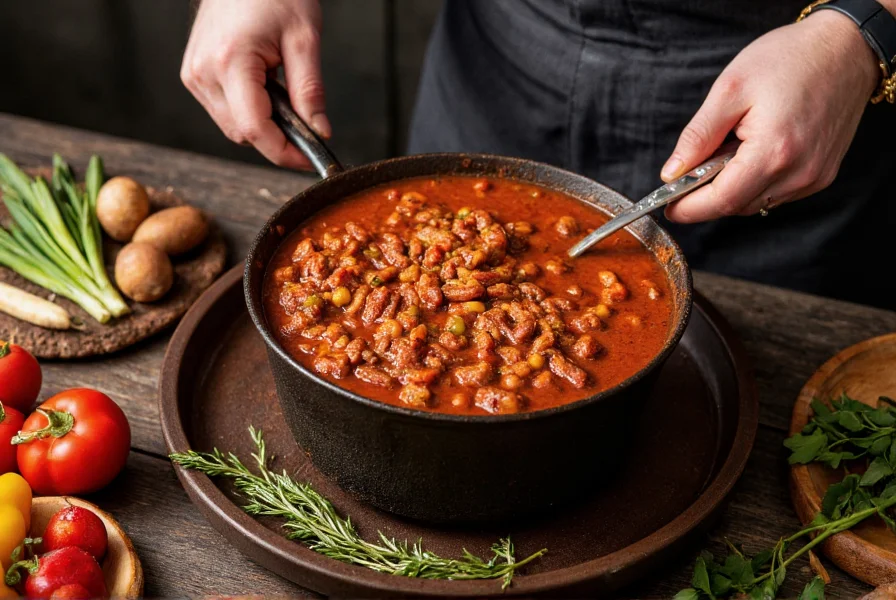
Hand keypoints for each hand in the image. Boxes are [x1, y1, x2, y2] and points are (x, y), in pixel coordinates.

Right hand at [181, 0, 328, 169]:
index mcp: (231, 62)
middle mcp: (204, 73)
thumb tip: (319, 132)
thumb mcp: (304, 39)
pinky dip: (248, 110)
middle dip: (278, 137)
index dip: (286, 152)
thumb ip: (310, 91)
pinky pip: (225, 111)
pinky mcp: (193, 75)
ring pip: (233, 127)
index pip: (256, 129)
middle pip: (244, 134)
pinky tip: (262, 86)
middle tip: (305, 118)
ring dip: (263, 123)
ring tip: (280, 90)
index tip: (311, 158)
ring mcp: (195, 75)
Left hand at [661, 10, 879, 221]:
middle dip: (708, 196)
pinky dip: (756, 182)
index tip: (668, 207)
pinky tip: (754, 153)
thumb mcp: (730, 89)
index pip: (721, 200)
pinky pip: (777, 194)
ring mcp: (814, 177)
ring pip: (756, 203)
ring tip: (730, 150)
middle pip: (737, 206)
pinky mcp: (822, 175)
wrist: (845, 49)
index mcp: (774, 152)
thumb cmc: (789, 60)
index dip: (689, 208)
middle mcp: (799, 173)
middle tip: (694, 169)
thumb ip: (698, 136)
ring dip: (733, 188)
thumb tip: (672, 173)